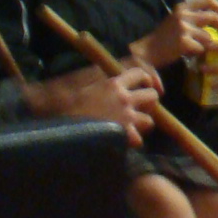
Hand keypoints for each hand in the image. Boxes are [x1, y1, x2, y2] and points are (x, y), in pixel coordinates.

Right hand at [32, 64, 160, 145]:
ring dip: (141, 125)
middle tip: (139, 110)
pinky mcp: (127, 135)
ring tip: (131, 129)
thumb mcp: (85, 91)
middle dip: (148, 104)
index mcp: (113, 84)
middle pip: (152, 96)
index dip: (145, 79)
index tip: (145, 85)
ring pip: (150, 120)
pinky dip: (132, 143)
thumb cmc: (70, 111)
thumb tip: (112, 87)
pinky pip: (140, 140)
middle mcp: (124, 98)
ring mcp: (127, 117)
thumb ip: (102, 88)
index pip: (138, 73)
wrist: (65, 130)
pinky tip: (124, 143)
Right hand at [130, 0, 217, 70]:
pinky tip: (190, 53)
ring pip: (208, 36)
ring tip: (197, 46)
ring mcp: (184, 29)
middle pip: (213, 17)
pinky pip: (201, 48)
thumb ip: (192, 16)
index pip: (207, 0)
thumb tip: (214, 16)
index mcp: (182, 8)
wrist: (148, 51)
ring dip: (206, 43)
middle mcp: (184, 15)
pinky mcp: (184, 42)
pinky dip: (198, 52)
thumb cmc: (164, 36)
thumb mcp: (177, 19)